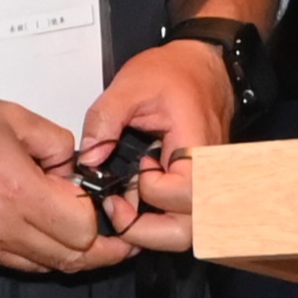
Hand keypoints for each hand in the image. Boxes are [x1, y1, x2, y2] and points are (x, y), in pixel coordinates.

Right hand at [0, 82, 135, 274]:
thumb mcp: (9, 115)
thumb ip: (53, 144)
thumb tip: (73, 168)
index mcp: (15, 191)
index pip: (83, 229)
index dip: (104, 217)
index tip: (110, 201)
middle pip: (70, 260)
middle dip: (101, 248)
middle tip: (121, 234)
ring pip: (42, 268)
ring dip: (69, 254)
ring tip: (85, 233)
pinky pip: (11, 262)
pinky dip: (35, 252)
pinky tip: (40, 229)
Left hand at [69, 37, 241, 253]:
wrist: (203, 66)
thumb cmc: (178, 72)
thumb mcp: (132, 85)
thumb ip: (104, 121)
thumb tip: (89, 158)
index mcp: (197, 147)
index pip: (182, 195)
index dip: (149, 192)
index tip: (128, 176)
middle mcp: (208, 173)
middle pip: (186, 231)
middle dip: (145, 232)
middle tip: (117, 212)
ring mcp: (205, 184)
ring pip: (184, 231)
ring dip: (150, 229)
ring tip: (124, 204)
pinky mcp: (196, 188)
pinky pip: (181, 218)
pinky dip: (156, 218)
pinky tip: (136, 197)